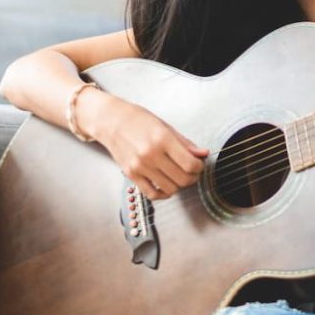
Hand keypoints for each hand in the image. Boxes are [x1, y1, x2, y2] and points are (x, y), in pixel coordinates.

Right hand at [82, 91, 207, 199]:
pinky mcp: (131, 175)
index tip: (199, 164)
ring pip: (170, 189)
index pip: (190, 164)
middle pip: (182, 178)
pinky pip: (152, 194)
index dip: (199, 167)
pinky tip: (167, 186)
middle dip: (193, 177)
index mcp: (162, 139)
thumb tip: (203, 154)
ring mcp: (139, 167)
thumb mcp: (166, 127)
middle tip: (193, 172)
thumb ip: (186, 143)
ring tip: (180, 176)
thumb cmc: (139, 121)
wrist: (111, 121)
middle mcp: (150, 155)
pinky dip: (163, 193)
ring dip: (180, 186)